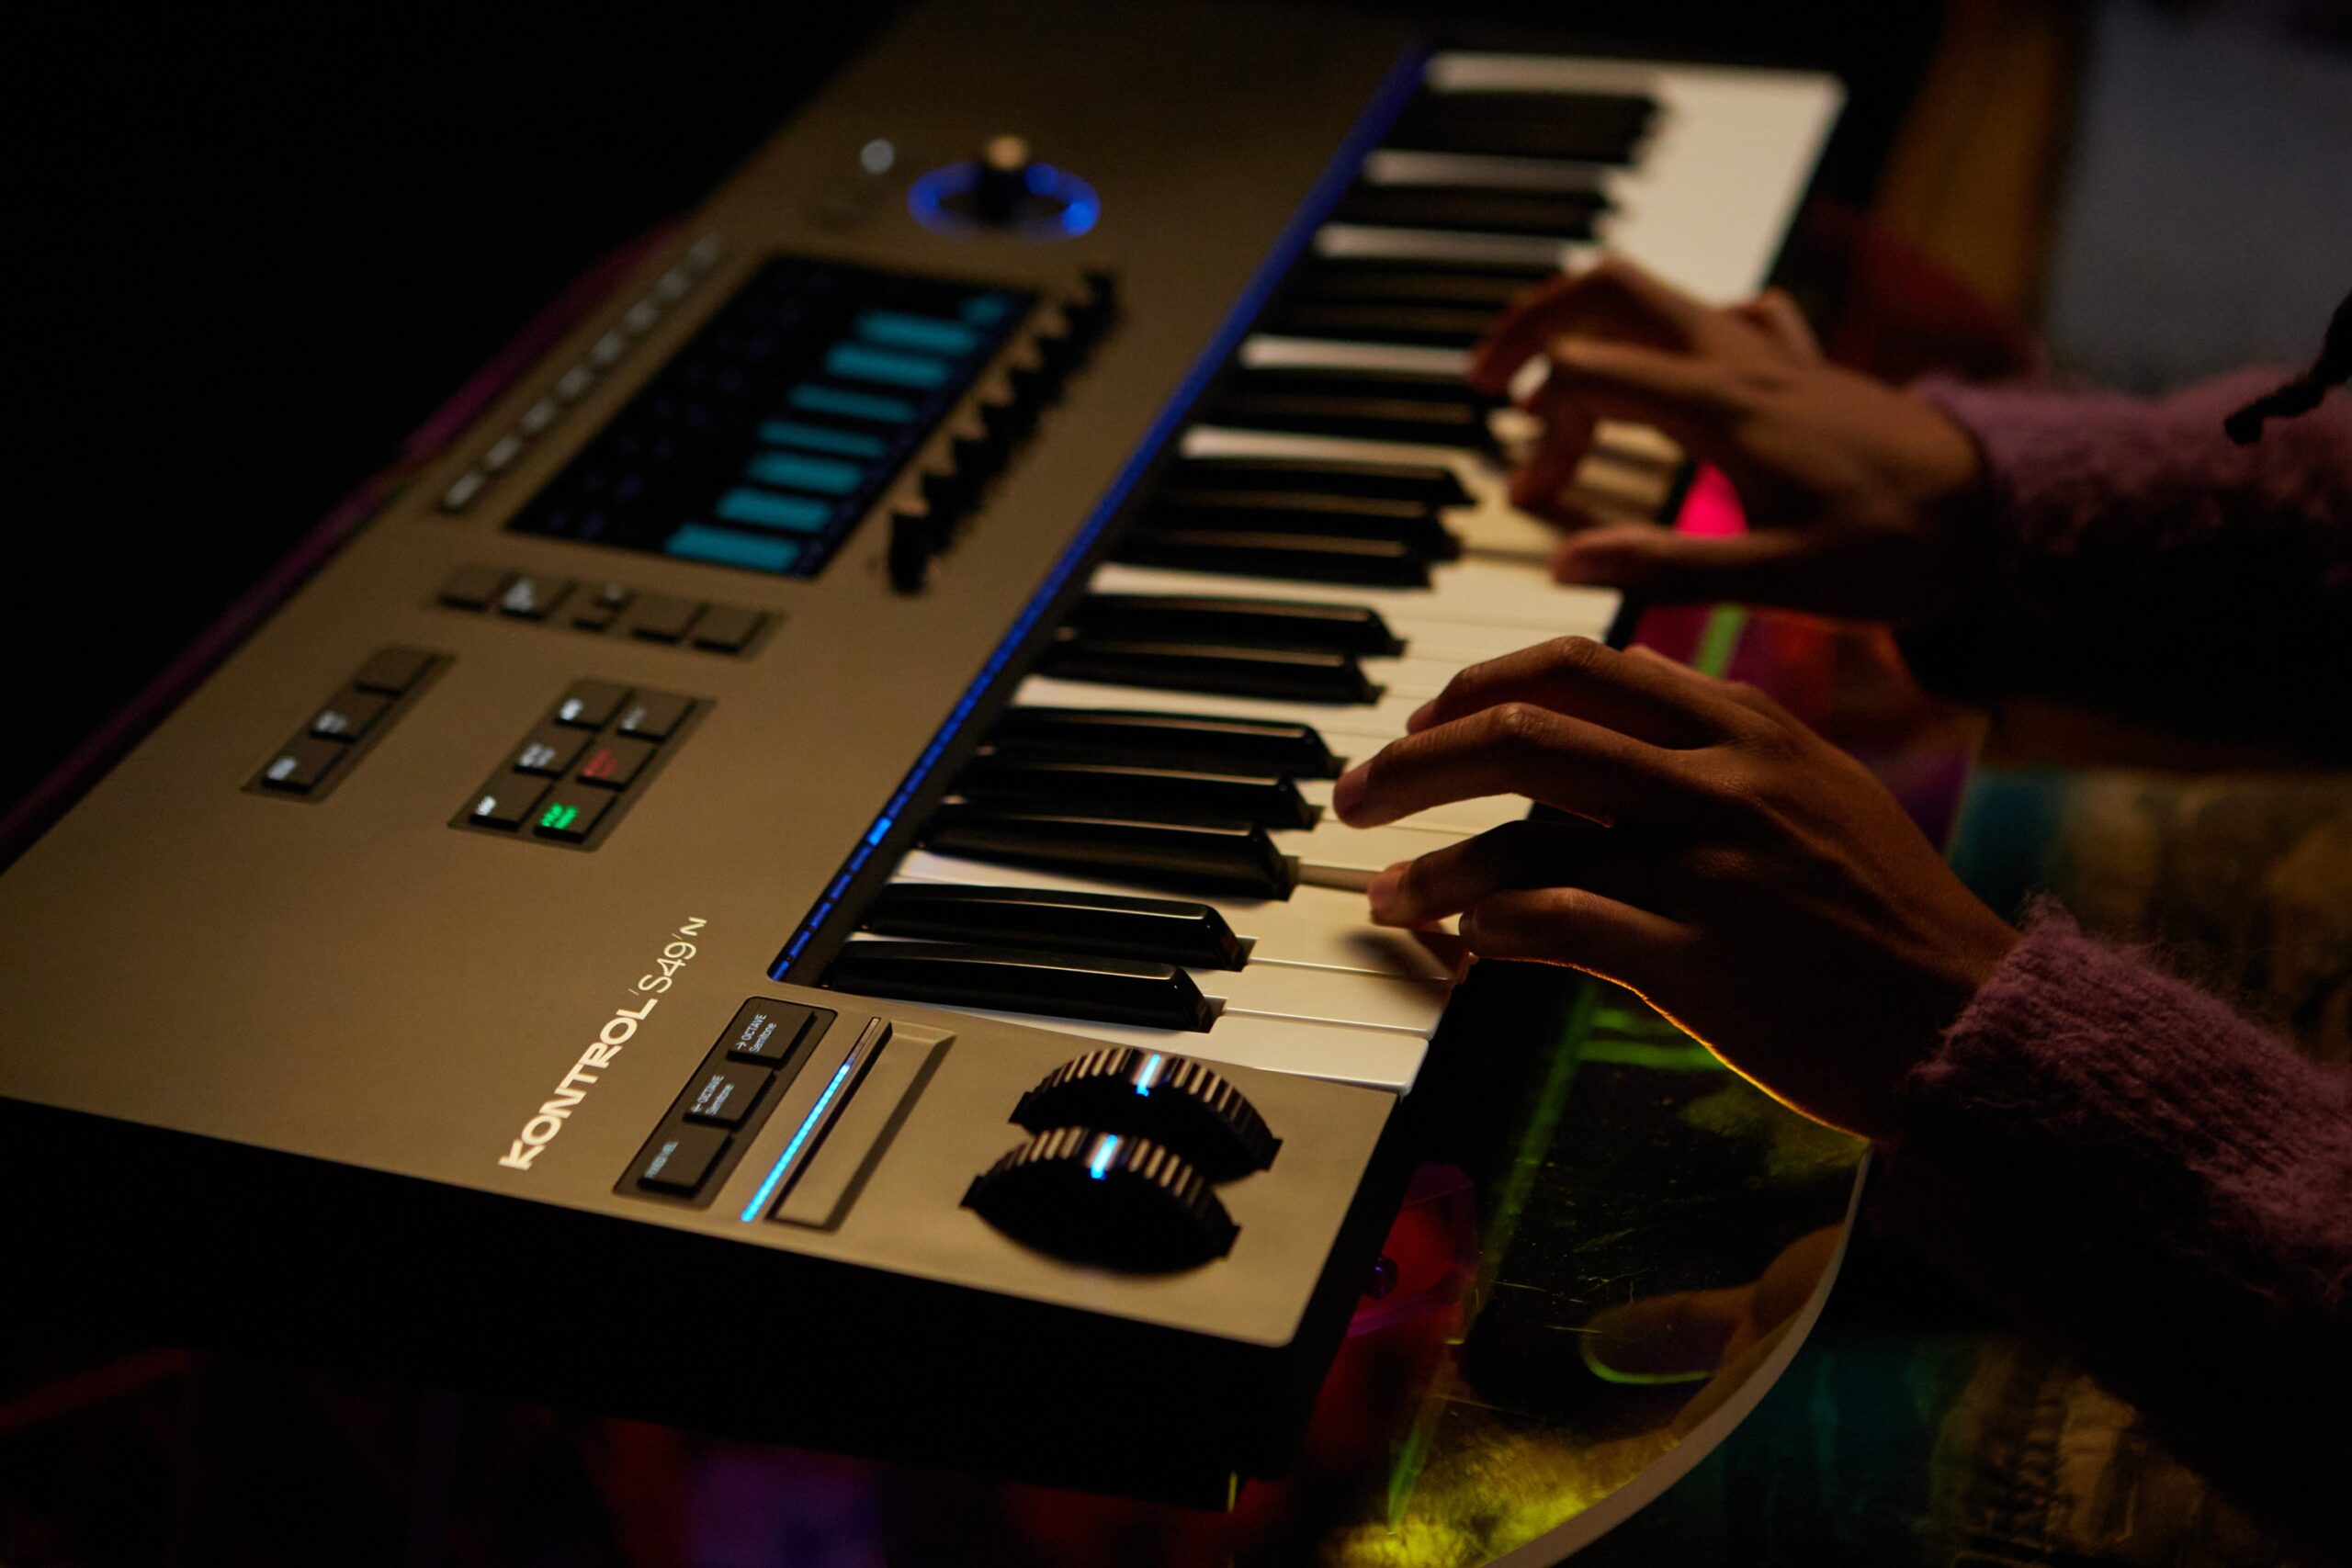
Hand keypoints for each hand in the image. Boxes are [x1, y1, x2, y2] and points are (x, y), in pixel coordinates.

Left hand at [1330, 637, 2017, 1139]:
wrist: (1979, 1020)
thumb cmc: (1888, 918)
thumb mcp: (1817, 792)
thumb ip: (1717, 753)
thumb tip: (1601, 740)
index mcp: (1746, 727)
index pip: (1581, 663)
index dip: (1482, 683)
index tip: (1426, 719)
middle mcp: (1722, 780)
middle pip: (1527, 727)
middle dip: (1417, 757)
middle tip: (1359, 794)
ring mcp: (1713, 869)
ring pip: (1530, 828)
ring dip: (1434, 859)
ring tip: (1383, 891)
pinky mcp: (1705, 963)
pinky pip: (1564, 925)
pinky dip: (1494, 929)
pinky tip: (1466, 944)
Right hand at [1470, 257, 1991, 624]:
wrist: (2008, 518)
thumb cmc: (1902, 552)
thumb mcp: (1781, 577)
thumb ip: (1666, 567)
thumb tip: (1561, 563)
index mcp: (1724, 406)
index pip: (1590, 369)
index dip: (1539, 426)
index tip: (1526, 497)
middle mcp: (1741, 359)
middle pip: (1608, 287)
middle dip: (1533, 324)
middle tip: (1487, 385)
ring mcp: (1772, 353)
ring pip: (1657, 292)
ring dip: (1591, 327)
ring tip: (1551, 391)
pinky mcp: (1800, 366)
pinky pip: (1719, 314)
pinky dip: (1668, 334)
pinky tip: (1663, 382)